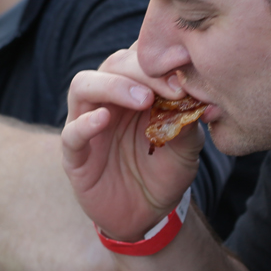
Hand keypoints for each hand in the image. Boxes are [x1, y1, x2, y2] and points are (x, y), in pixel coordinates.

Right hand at [61, 44, 204, 242]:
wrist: (149, 214)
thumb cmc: (167, 171)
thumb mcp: (187, 146)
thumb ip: (189, 121)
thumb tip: (199, 97)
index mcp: (136, 89)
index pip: (141, 56)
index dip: (162, 57)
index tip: (187, 70)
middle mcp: (108, 99)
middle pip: (114, 64)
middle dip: (143, 71)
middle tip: (172, 88)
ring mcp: (87, 123)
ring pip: (84, 85)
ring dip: (114, 86)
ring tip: (144, 100)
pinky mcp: (74, 154)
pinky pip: (71, 132)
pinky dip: (85, 123)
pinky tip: (104, 120)